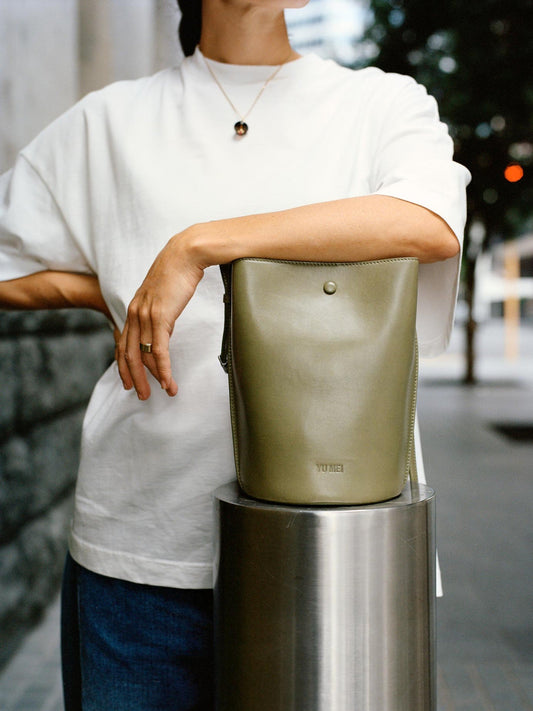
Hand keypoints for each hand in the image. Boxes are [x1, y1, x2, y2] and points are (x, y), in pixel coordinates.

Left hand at [116, 228, 205, 399]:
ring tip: (163, 391)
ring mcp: (146, 315)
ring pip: (144, 355)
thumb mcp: (163, 295)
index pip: (123, 343)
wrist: (186, 253)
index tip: (128, 382)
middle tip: (142, 395)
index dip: (124, 365)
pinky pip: (159, 350)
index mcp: (134, 308)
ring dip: (153, 377)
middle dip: (135, 378)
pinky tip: (168, 380)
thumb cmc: (178, 271)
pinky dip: (163, 369)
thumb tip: (164, 329)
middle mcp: (135, 313)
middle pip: (129, 354)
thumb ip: (159, 313)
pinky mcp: (160, 316)